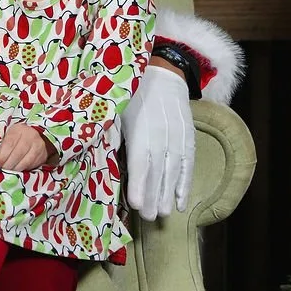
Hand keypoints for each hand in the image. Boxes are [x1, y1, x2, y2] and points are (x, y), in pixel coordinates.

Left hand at [0, 122, 48, 171]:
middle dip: (8, 164)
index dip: (2, 156)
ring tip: (8, 171)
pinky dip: (23, 169)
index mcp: (18, 130)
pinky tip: (17, 169)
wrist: (34, 135)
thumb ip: (1, 148)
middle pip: (18, 154)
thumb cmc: (16, 137)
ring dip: (15, 169)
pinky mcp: (43, 155)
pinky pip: (32, 165)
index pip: (9, 144)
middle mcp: (31, 136)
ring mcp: (39, 146)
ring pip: (26, 161)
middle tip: (2, 170)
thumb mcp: (7, 137)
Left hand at [122, 63, 195, 219]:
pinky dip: (185, 182)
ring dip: (168, 193)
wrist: (163, 73)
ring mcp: (177, 135)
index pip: (140, 160)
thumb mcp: (115, 109)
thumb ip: (110, 133)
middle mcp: (161, 133)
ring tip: (163, 214)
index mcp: (140, 128)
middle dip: (153, 195)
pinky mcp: (188, 136)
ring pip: (174, 169)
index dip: (139, 183)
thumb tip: (102, 154)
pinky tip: (181, 201)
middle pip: (158, 170)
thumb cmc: (132, 95)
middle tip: (148, 218)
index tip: (135, 204)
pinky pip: (188, 163)